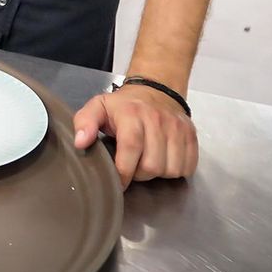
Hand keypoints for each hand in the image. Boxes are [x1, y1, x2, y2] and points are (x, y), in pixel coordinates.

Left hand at [73, 84, 197, 189]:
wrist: (156, 89)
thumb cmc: (124, 105)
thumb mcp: (98, 107)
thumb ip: (84, 122)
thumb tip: (80, 142)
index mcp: (131, 115)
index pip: (131, 149)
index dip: (124, 171)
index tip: (118, 181)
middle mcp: (157, 120)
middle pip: (152, 165)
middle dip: (139, 174)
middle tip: (132, 167)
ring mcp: (177, 128)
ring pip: (171, 169)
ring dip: (158, 174)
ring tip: (147, 162)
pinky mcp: (191, 135)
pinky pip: (188, 166)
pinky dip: (176, 170)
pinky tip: (164, 160)